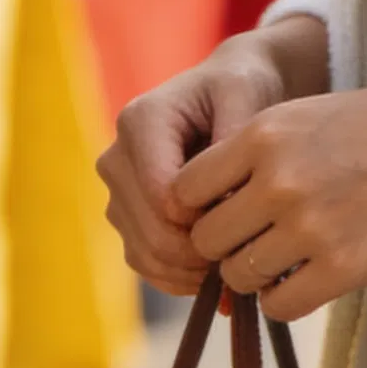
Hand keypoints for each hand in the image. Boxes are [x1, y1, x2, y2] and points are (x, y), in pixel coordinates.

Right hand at [98, 18, 326, 294]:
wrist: (224, 93)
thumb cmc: (239, 89)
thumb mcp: (246, 95)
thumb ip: (235, 136)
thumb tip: (227, 193)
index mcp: (139, 122)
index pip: (163, 195)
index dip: (206, 219)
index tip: (250, 220)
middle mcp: (116, 157)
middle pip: (151, 231)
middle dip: (202, 252)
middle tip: (250, 256)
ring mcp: (116, 192)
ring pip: (144, 254)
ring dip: (191, 271)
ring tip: (239, 264)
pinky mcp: (125, 218)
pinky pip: (144, 264)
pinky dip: (179, 278)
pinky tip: (217, 273)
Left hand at [168, 80, 366, 322]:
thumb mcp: (319, 114)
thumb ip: (264, 151)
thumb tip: (217, 200)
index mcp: (266, 131)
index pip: (183, 188)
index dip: (199, 210)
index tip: (227, 215)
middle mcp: (277, 178)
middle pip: (207, 239)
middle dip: (227, 249)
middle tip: (260, 245)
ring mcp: (308, 225)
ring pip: (238, 276)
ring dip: (259, 277)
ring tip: (295, 260)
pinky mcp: (343, 267)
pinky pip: (280, 305)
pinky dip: (288, 301)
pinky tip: (316, 279)